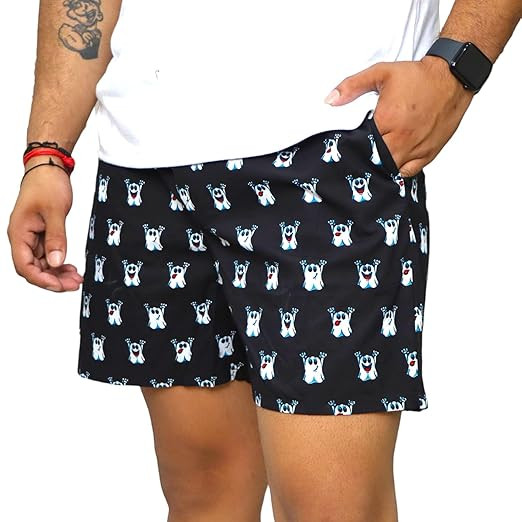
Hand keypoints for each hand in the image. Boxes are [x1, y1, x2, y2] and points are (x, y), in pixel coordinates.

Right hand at [7, 161, 82, 291]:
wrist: (49, 167)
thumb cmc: (47, 184)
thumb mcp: (55, 211)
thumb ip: (56, 238)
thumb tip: (56, 262)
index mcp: (19, 233)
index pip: (25, 266)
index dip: (42, 279)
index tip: (61, 285)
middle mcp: (22, 237)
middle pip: (33, 269)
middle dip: (53, 279)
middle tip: (74, 284)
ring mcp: (31, 237)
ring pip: (41, 264)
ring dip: (57, 273)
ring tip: (76, 278)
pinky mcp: (41, 234)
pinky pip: (47, 255)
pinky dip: (58, 262)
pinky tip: (70, 266)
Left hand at [324, 56, 474, 176]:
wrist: (453, 77)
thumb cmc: (418, 76)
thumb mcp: (381, 73)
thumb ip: (352, 86)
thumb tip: (330, 99)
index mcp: (388, 119)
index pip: (363, 144)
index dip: (354, 147)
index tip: (350, 146)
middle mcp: (403, 137)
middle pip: (376, 160)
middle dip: (366, 159)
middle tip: (359, 156)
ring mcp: (417, 148)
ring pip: (391, 169)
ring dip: (381, 167)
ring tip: (373, 161)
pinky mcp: (428, 153)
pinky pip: (409, 172)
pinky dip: (399, 170)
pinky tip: (392, 163)